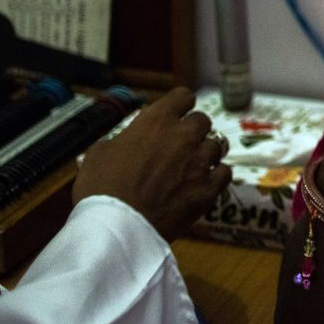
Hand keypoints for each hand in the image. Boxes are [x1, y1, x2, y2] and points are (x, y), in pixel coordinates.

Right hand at [73, 87, 232, 240]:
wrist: (118, 226)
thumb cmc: (102, 187)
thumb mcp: (99, 153)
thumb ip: (121, 140)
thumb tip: (126, 142)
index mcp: (157, 120)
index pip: (183, 96)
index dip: (180, 104)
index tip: (176, 114)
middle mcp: (184, 136)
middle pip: (203, 120)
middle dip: (193, 130)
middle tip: (180, 144)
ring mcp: (200, 162)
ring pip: (216, 146)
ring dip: (205, 153)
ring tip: (191, 166)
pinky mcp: (208, 190)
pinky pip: (225, 173)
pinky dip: (216, 176)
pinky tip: (204, 183)